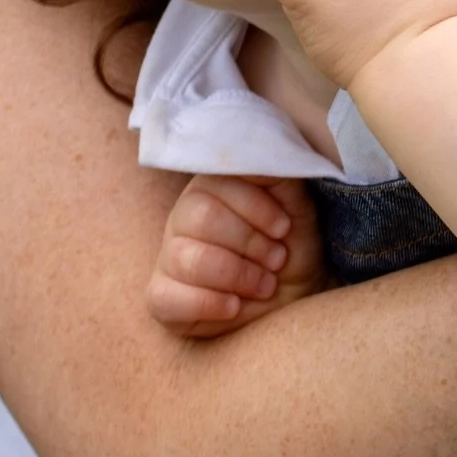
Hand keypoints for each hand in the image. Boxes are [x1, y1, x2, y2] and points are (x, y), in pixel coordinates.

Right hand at [147, 174, 326, 338]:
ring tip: (265, 285)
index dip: (255, 208)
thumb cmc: (290, 246)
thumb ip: (277, 174)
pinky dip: (209, 305)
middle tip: (277, 260)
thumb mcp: (295, 205)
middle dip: (249, 243)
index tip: (284, 229)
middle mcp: (182, 216)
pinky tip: (234, 306)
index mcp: (210, 186)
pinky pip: (168, 298)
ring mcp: (168, 256)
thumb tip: (258, 150)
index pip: (218, 182)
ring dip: (238, 276)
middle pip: (201, 218)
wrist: (295, 296)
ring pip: (187, 258)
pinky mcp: (161, 296)